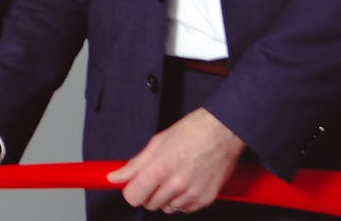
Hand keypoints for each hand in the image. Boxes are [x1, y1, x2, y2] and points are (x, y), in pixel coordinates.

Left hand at [106, 108, 244, 213]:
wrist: (224, 131)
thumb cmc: (192, 132)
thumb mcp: (157, 143)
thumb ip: (135, 164)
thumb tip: (115, 177)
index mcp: (161, 168)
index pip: (133, 196)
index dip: (131, 191)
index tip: (135, 185)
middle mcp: (177, 184)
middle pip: (149, 204)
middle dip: (148, 193)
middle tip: (157, 177)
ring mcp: (193, 193)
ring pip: (167, 208)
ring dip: (166, 197)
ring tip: (174, 177)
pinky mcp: (206, 198)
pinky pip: (186, 209)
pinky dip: (182, 200)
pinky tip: (186, 184)